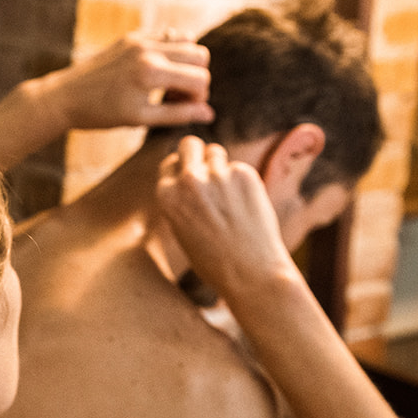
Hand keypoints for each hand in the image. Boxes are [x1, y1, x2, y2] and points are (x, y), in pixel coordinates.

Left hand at [42, 35, 211, 131]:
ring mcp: (140, 39)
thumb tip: (209, 113)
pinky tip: (159, 71)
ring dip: (187, 61)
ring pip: (187, 40)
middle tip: (180, 96)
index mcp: (151, 73)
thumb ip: (178, 114)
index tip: (186, 108)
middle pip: (200, 54)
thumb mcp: (141, 119)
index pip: (200, 78)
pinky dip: (172, 50)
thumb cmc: (101, 114)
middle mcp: (149, 50)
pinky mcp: (132, 36)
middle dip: (198, 77)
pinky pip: (167, 35)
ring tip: (170, 83)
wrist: (65, 97)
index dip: (200, 97)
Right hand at [156, 136, 299, 300]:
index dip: (182, 170)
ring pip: (217, 153)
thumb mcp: (182, 230)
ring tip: (231, 199)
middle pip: (189, 144)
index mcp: (167, 195)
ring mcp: (217, 174)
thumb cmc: (215, 261)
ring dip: (222, 167)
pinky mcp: (244, 173)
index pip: (170, 163)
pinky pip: (239, 168)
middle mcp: (188, 180)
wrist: (250, 274)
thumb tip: (188, 176)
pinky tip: (248, 207)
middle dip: (198, 153)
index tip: (193, 182)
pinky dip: (243, 182)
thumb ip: (182, 200)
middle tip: (210, 172)